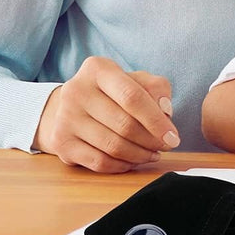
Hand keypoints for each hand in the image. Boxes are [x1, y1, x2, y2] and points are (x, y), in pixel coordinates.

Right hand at [33, 56, 177, 172]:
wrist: (70, 107)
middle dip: (152, 140)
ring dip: (140, 155)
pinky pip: (99, 162)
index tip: (173, 136)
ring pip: (113, 146)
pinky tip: (134, 161)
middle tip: (166, 146)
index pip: (132, 96)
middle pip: (124, 124)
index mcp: (97, 69)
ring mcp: (65, 118)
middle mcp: (76, 91)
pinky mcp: (61, 143)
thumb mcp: (136, 80)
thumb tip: (166, 111)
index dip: (156, 120)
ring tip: (153, 153)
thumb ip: (156, 88)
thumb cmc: (113, 92)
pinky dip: (122, 165)